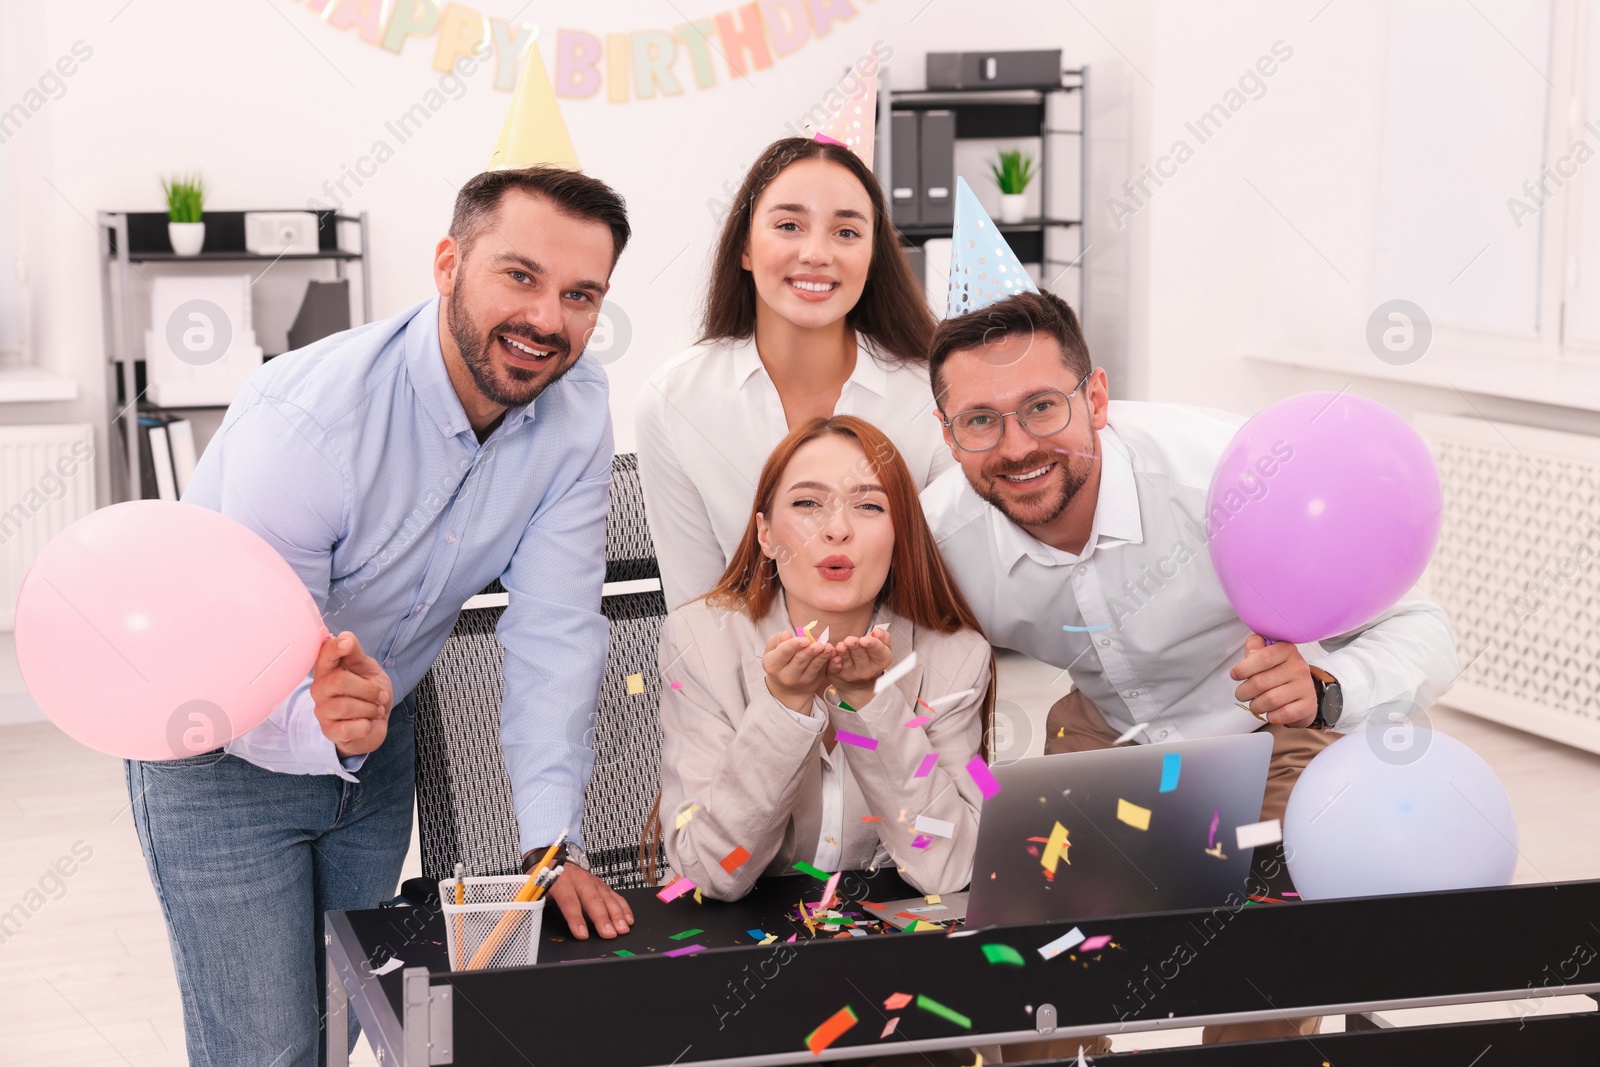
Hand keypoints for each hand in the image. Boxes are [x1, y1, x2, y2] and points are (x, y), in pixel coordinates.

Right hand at [311, 631, 392, 757]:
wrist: (376, 721)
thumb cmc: (369, 693)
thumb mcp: (367, 669)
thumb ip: (356, 654)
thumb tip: (345, 637)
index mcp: (329, 669)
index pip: (324, 654)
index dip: (335, 647)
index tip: (347, 644)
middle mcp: (320, 689)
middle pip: (340, 681)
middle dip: (369, 689)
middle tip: (380, 696)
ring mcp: (322, 711)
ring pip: (346, 706)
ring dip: (370, 709)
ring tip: (375, 710)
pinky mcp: (329, 731)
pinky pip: (348, 729)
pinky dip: (366, 726)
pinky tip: (367, 723)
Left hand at [541, 865, 633, 939]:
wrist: (552, 858)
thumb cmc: (543, 877)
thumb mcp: (532, 887)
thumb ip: (532, 902)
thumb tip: (527, 917)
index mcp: (560, 880)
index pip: (569, 901)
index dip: (576, 919)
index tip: (582, 934)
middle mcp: (579, 879)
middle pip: (592, 900)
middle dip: (602, 918)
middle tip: (609, 934)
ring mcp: (592, 881)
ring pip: (606, 897)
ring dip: (616, 914)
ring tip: (622, 929)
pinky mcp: (600, 884)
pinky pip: (614, 895)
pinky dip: (623, 907)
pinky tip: (628, 919)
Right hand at [762, 631, 833, 711]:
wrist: (786, 688)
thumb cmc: (779, 661)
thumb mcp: (772, 650)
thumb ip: (777, 640)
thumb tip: (786, 634)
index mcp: (772, 664)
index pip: (783, 652)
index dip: (794, 645)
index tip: (805, 639)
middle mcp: (785, 675)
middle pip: (799, 660)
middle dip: (810, 651)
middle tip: (819, 644)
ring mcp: (800, 680)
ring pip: (812, 666)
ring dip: (821, 656)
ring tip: (828, 648)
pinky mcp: (812, 682)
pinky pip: (820, 670)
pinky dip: (826, 660)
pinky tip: (831, 653)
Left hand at [826, 627, 892, 707]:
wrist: (859, 681)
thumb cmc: (871, 657)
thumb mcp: (882, 647)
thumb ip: (883, 637)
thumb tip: (877, 631)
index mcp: (881, 660)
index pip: (878, 651)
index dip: (871, 644)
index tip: (864, 640)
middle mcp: (867, 670)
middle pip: (861, 656)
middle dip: (855, 647)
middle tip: (850, 640)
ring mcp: (852, 674)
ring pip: (847, 662)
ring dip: (843, 653)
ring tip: (841, 646)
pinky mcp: (838, 675)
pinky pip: (835, 669)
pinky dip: (833, 663)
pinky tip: (833, 656)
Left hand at [1230, 634, 1316, 727]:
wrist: (1303, 695)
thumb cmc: (1279, 673)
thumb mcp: (1267, 655)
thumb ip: (1255, 647)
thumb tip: (1251, 652)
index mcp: (1287, 650)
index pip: (1263, 657)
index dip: (1243, 668)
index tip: (1235, 675)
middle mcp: (1298, 667)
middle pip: (1260, 682)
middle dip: (1244, 691)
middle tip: (1242, 694)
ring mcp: (1305, 687)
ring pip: (1270, 700)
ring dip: (1256, 705)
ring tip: (1255, 704)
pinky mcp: (1308, 706)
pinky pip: (1283, 714)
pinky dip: (1271, 716)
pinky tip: (1270, 712)